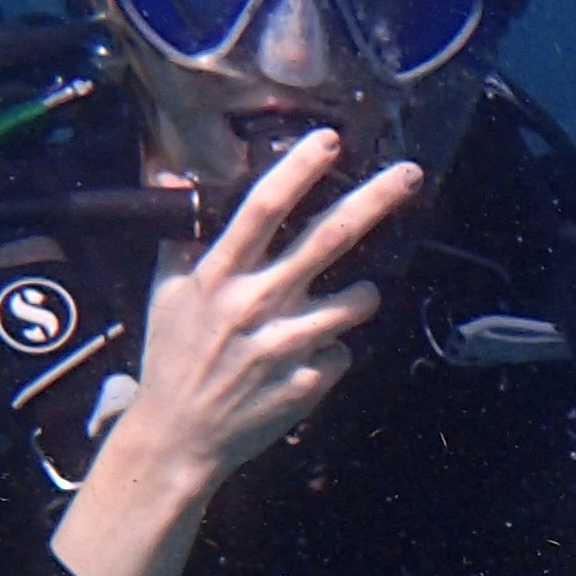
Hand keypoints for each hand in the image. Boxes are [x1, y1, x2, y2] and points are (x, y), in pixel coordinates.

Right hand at [119, 129, 415, 479]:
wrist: (181, 436)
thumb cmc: (174, 357)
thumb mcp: (165, 290)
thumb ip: (179, 230)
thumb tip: (168, 168)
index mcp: (219, 275)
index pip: (263, 207)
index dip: (299, 169)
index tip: (330, 139)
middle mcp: (256, 303)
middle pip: (328, 238)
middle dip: (375, 199)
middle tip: (410, 174)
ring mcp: (287, 345)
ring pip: (356, 300)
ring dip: (363, 293)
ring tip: (349, 297)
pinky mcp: (310, 382)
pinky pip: (343, 350)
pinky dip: (331, 348)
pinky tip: (302, 360)